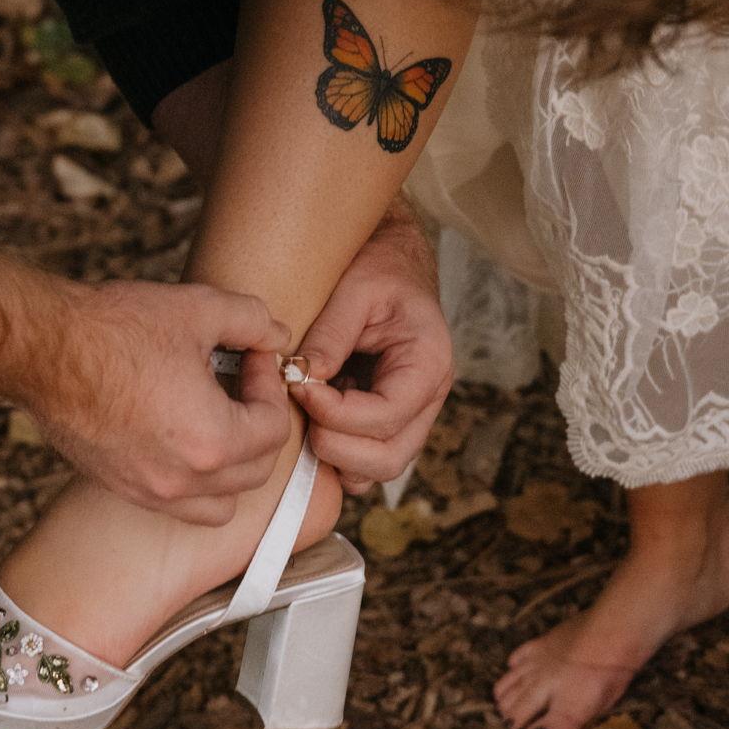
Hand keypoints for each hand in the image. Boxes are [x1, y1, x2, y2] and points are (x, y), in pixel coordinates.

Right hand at [31, 280, 293, 523]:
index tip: (251, 356)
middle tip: (239, 381)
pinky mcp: (122, 488)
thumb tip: (278, 337)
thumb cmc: (114, 329)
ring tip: (219, 418)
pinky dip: (196, 484)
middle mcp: (183, 480)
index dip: (271, 386)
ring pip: (222, 502)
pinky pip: (180, 507)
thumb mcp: (198, 309)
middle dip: (259, 423)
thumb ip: (252, 321)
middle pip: (256, 469)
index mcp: (211, 441)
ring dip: (234, 465)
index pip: (274, 429)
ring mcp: (150, 491)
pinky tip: (183, 436)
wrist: (43, 350)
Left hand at [293, 206, 452, 491]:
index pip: (387, 416)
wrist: (393, 259)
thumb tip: (303, 377)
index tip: (299, 384)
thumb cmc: (379, 267)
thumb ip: (331, 334)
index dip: (336, 412)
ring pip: (378, 470)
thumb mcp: (356, 288)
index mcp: (429, 364)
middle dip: (335, 446)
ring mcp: (412, 416)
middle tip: (298, 409)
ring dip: (336, 456)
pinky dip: (338, 454)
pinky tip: (315, 418)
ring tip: (306, 414)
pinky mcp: (391, 421)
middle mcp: (429, 399)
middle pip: (388, 459)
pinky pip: (366, 461)